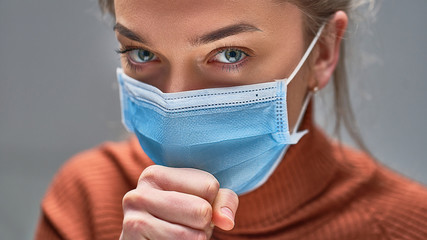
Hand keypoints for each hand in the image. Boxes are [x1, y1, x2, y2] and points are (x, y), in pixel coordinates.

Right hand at [120, 165, 238, 239]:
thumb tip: (227, 220)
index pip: (209, 186)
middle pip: (201, 210)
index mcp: (154, 174)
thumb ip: (222, 201)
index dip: (211, 202)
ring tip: (180, 236)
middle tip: (188, 225)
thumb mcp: (204, 201)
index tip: (193, 206)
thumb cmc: (180, 220)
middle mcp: (138, 194)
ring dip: (196, 239)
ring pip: (194, 236)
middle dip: (204, 224)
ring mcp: (133, 220)